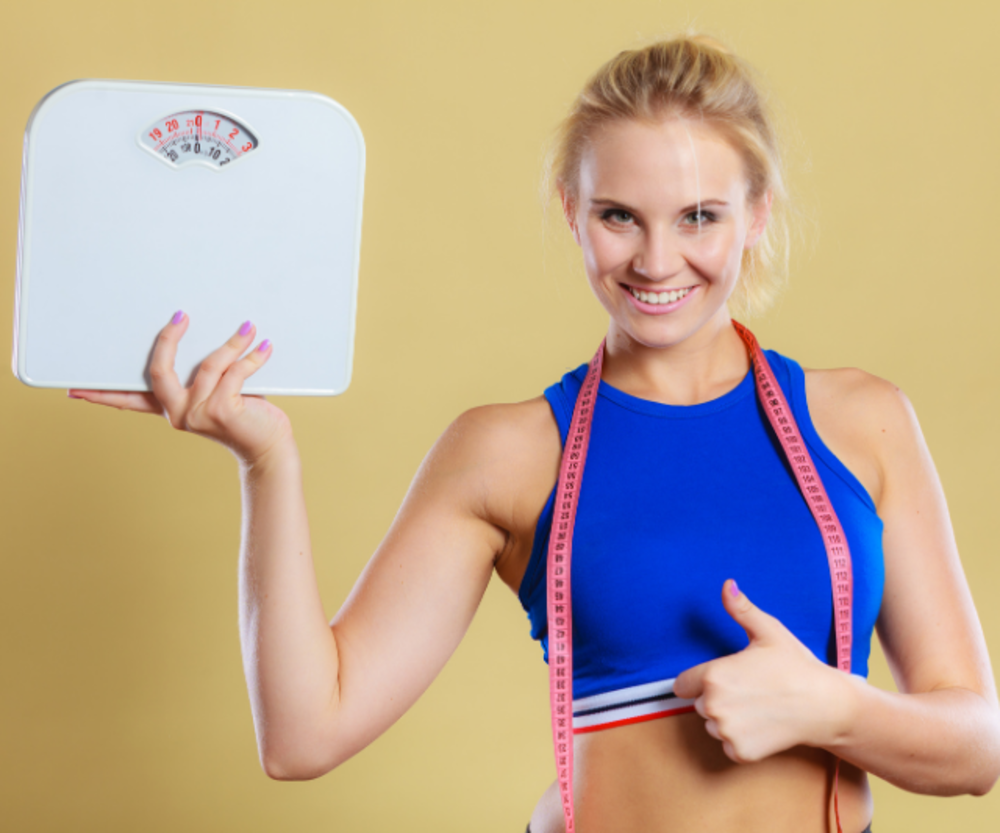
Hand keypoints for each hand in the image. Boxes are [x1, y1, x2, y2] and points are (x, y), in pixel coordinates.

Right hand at [69, 311, 291, 464]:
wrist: (268, 447)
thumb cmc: (246, 416)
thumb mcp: (218, 393)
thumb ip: (204, 374)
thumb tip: (207, 334)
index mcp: (171, 409)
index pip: (129, 400)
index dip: (101, 394)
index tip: (74, 389)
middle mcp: (179, 414)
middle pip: (158, 370)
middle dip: (167, 339)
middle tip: (180, 316)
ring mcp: (198, 414)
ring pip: (209, 364)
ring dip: (232, 343)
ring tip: (248, 329)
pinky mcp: (221, 411)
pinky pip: (234, 372)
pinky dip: (252, 357)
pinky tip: (264, 347)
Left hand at [673, 580, 851, 762]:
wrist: (826, 705)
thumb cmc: (795, 665)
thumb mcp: (768, 631)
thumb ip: (741, 609)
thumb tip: (727, 584)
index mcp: (714, 676)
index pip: (682, 684)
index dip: (699, 680)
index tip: (723, 678)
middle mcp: (713, 706)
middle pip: (699, 704)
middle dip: (717, 697)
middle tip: (749, 689)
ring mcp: (726, 731)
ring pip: (713, 724)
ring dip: (728, 719)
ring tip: (758, 706)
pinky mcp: (740, 752)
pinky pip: (728, 745)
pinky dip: (741, 739)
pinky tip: (763, 724)